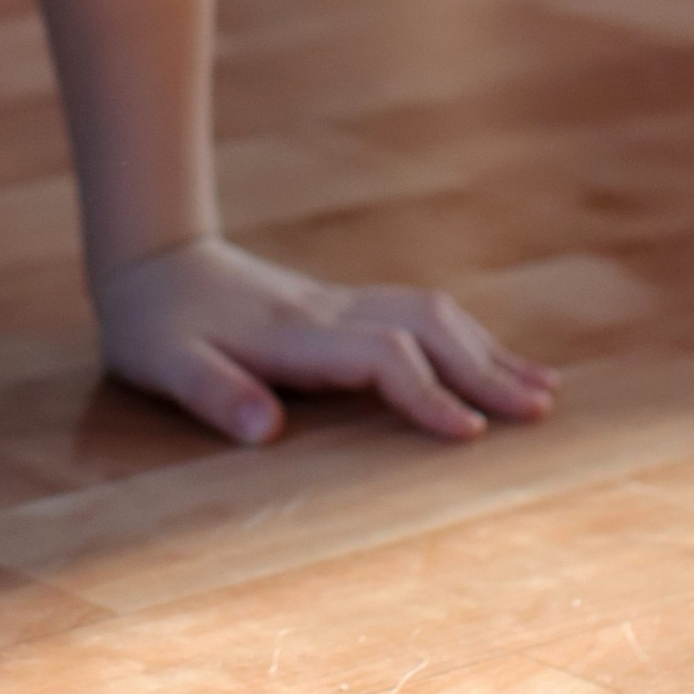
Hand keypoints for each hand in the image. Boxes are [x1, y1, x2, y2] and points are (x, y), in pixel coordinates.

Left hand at [92, 236, 557, 445]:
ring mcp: (338, 303)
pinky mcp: (339, 306)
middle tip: (541, 413)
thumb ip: (213, 394)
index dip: (425, 394)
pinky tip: (490, 360)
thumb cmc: (153, 325)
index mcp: (293, 333)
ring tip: (543, 391)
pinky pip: (417, 313)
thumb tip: (267, 430)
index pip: (381, 355)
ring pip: (430, 312)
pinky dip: (465, 337)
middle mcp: (328, 312)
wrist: (150, 258)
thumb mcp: (163, 365)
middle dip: (484, 368)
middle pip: (425, 324)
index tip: (469, 436)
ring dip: (486, 350)